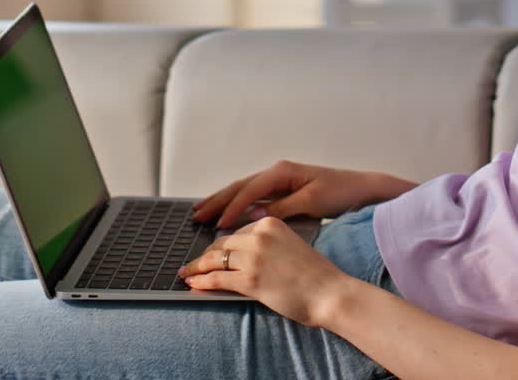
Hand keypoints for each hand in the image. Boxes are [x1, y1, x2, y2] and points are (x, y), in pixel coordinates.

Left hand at [179, 216, 355, 326]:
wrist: (331, 293)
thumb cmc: (316, 276)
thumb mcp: (291, 247)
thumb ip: (268, 245)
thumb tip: (243, 255)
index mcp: (271, 223)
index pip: (236, 231)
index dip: (221, 244)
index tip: (211, 251)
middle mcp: (260, 235)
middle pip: (222, 243)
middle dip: (205, 255)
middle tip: (193, 263)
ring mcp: (253, 257)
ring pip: (214, 259)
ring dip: (196, 267)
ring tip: (187, 273)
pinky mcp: (250, 279)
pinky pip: (217, 278)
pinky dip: (201, 281)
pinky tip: (194, 284)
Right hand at [191, 160, 415, 228]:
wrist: (362, 189)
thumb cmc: (341, 193)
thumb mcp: (312, 202)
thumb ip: (282, 207)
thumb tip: (254, 214)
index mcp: (282, 172)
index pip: (249, 190)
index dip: (232, 208)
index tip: (217, 224)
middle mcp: (277, 173)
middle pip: (239, 186)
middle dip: (216, 201)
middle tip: (195, 214)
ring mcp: (279, 180)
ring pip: (243, 190)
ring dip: (222, 201)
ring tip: (201, 211)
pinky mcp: (283, 189)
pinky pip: (253, 196)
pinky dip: (237, 203)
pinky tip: (227, 212)